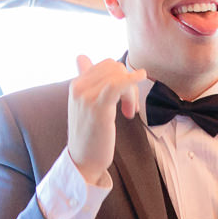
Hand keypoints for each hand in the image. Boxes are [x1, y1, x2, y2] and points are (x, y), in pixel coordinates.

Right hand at [64, 55, 149, 185]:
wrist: (83, 160)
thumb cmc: (88, 135)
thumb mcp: (84, 103)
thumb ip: (85, 80)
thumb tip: (81, 57)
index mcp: (76, 84)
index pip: (106, 65)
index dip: (122, 77)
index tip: (124, 98)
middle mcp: (78, 87)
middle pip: (114, 68)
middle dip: (129, 83)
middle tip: (130, 106)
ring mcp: (87, 97)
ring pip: (118, 75)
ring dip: (131, 91)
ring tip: (129, 110)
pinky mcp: (98, 107)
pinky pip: (117, 84)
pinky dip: (132, 79)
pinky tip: (141, 77)